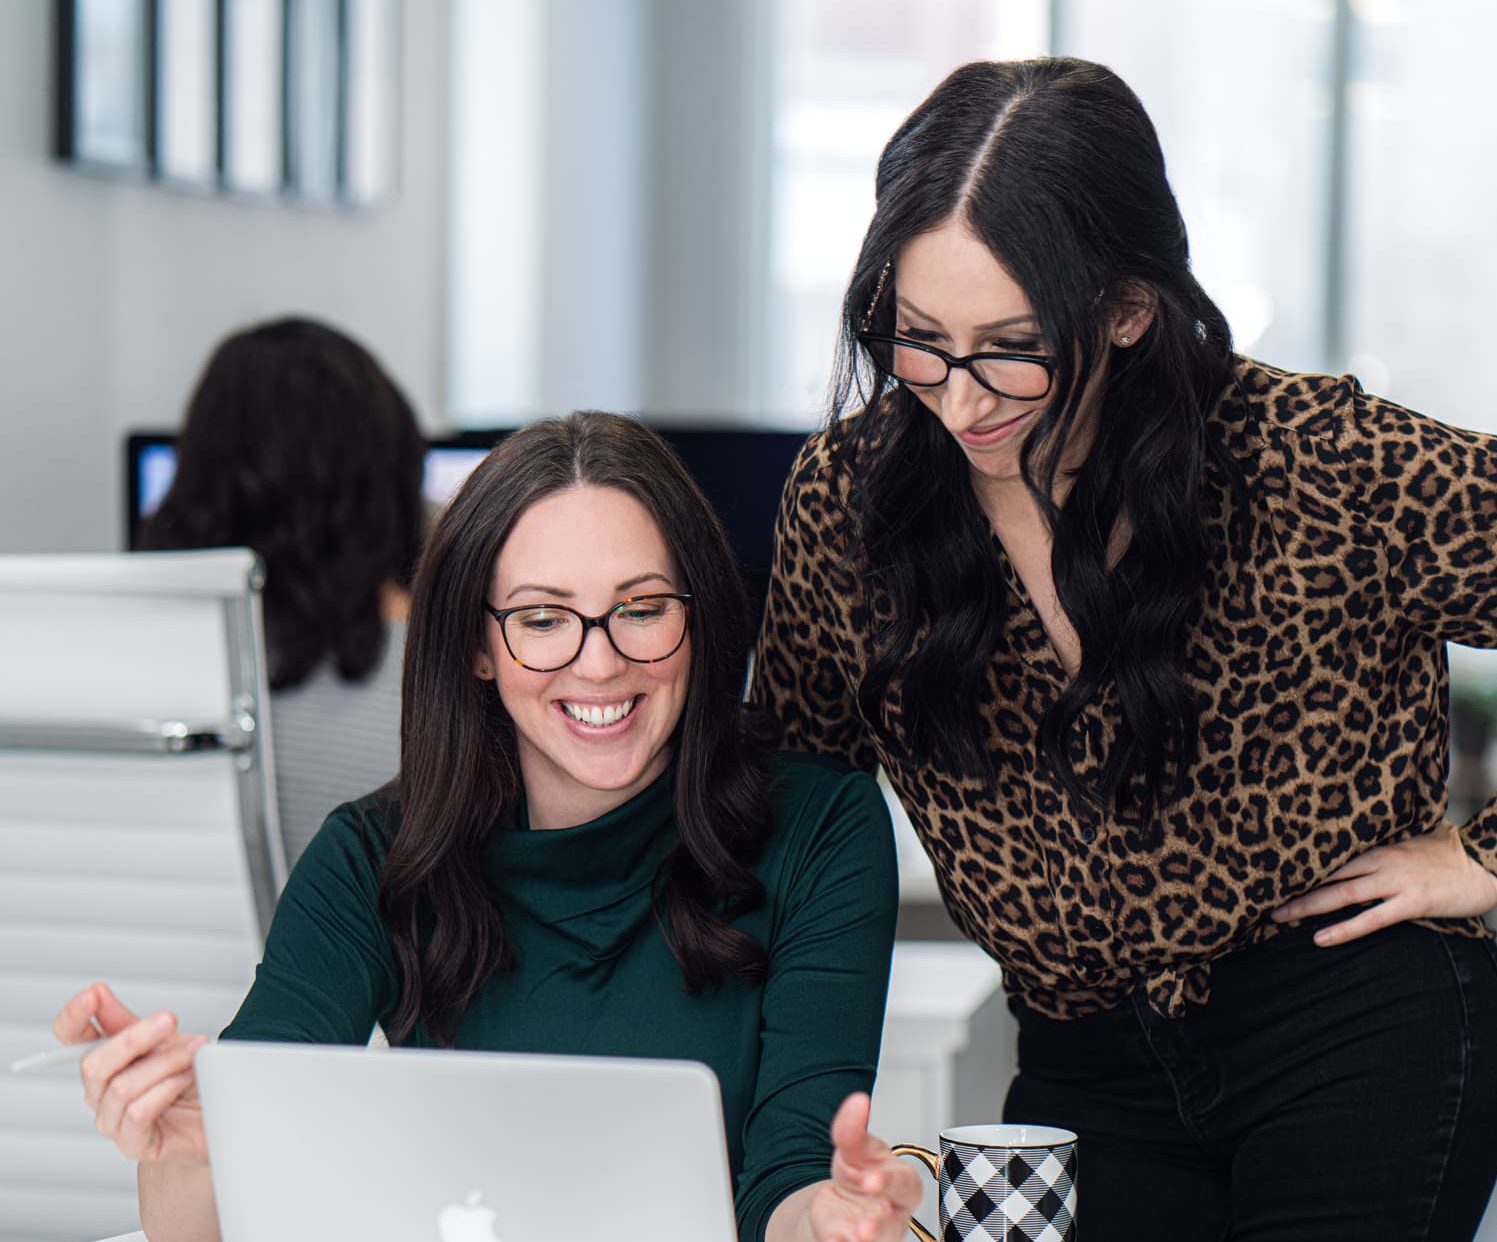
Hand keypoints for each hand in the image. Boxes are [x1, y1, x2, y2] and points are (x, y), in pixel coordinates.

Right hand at [52, 981, 210, 1164]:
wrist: (217, 1113)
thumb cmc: (187, 1078)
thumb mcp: (163, 1041)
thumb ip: (128, 1022)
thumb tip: (99, 993)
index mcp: (106, 1060)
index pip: (71, 1039)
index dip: (73, 1017)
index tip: (94, 994)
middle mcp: (101, 1091)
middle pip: (93, 1064)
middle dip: (135, 1038)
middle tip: (170, 1021)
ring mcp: (114, 1120)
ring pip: (120, 1088)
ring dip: (164, 1063)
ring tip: (193, 1051)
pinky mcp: (134, 1144)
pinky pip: (137, 1115)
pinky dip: (166, 1089)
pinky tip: (187, 1078)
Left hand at [806, 1093, 922, 1241]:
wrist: (840, 1202)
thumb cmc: (858, 1173)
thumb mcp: (854, 1148)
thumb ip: (853, 1128)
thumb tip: (858, 1101)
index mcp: (900, 1184)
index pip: (904, 1185)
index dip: (888, 1183)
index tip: (870, 1180)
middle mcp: (892, 1214)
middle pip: (894, 1224)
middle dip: (880, 1225)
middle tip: (863, 1226)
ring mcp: (876, 1234)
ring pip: (879, 1241)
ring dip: (867, 1239)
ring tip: (852, 1237)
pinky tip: (833, 1239)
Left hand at [1272, 821, 1496, 946]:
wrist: (1490, 862)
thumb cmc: (1451, 855)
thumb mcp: (1411, 843)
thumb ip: (1383, 849)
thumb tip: (1356, 853)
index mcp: (1379, 845)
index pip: (1331, 854)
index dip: (1301, 864)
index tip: (1271, 871)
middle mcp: (1381, 860)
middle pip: (1327, 872)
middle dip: (1293, 883)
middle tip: (1260, 894)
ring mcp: (1396, 881)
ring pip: (1342, 893)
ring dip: (1307, 905)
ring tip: (1277, 916)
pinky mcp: (1412, 903)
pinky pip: (1372, 918)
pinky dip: (1344, 928)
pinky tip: (1320, 938)